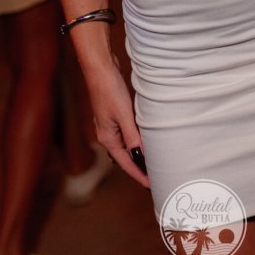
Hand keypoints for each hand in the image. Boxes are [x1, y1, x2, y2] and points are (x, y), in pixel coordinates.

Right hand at [87, 60, 150, 188]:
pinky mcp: (113, 115)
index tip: (151, 185)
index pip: (126, 163)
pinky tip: (144, 139)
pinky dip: (135, 141)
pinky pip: (126, 134)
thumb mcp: (124, 114)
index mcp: (108, 138)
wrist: (100, 68)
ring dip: (137, 154)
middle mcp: (107, 135)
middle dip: (138, 168)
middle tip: (155, 176)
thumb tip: (141, 157)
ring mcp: (109, 125)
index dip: (139, 175)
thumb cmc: (110, 90)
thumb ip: (132, 137)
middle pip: (124, 158)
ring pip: (125, 146)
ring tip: (152, 161)